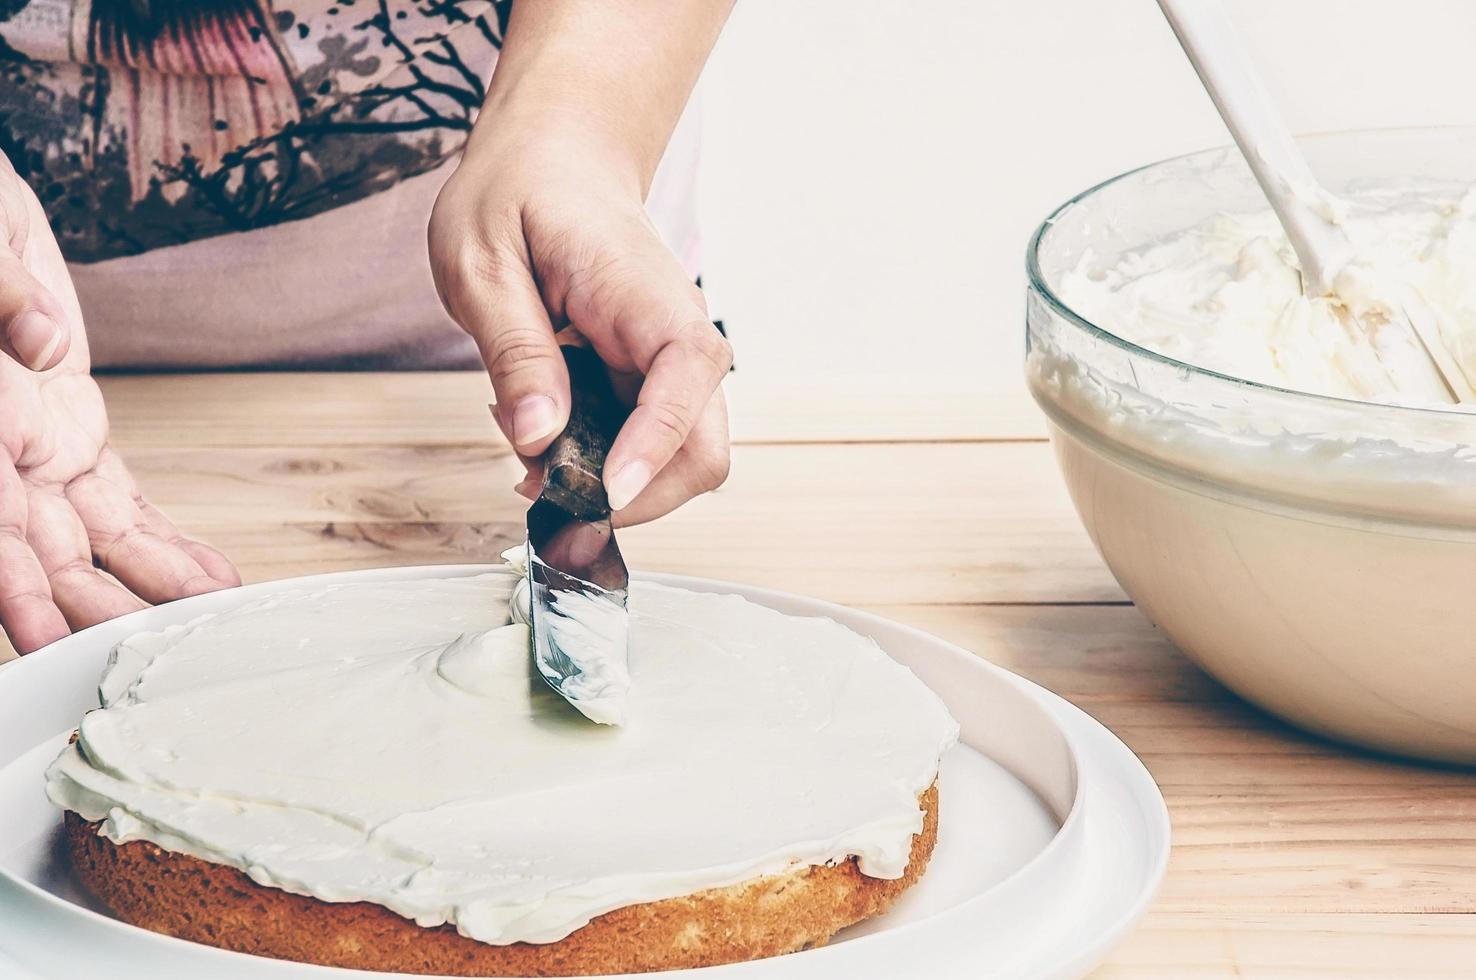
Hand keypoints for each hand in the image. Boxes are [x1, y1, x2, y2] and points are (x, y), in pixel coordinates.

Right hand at [0, 156, 238, 653]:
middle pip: (41, 555)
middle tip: (147, 659)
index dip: (8, 585)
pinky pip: (122, 507)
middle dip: (92, 612)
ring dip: (146, 590)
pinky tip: (209, 581)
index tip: (41, 638)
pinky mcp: (77, 442)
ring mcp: (36, 456)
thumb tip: (39, 342)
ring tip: (205, 627)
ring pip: (90, 545)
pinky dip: (166, 546)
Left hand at [429, 132, 732, 526]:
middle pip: (702, 452)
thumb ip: (515, 351)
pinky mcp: (648, 381)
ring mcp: (669, 366)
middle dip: (634, 496)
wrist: (555, 155)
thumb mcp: (483, 262)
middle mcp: (678, 338)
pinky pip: (641, 443)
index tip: (600, 495)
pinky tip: (545, 434)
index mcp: (647, 298)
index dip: (650, 453)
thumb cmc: (520, 192)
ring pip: (676, 461)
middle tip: (549, 495)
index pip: (686, 387)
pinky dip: (598, 460)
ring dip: (610, 484)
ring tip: (532, 456)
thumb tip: (539, 438)